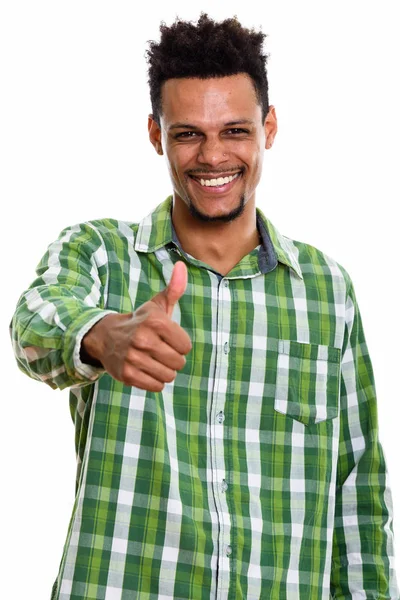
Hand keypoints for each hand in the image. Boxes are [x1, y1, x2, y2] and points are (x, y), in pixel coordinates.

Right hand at [81, 261, 191, 390]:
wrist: (106, 337)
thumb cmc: (140, 322)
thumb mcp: (156, 305)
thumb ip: (174, 288)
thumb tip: (181, 266)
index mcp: (155, 321)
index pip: (186, 346)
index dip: (180, 344)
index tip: (168, 339)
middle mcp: (143, 339)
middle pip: (179, 362)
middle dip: (173, 359)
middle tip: (161, 351)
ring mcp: (134, 358)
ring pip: (168, 376)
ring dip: (165, 371)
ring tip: (154, 361)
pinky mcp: (127, 375)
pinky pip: (156, 387)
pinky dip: (155, 382)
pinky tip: (146, 370)